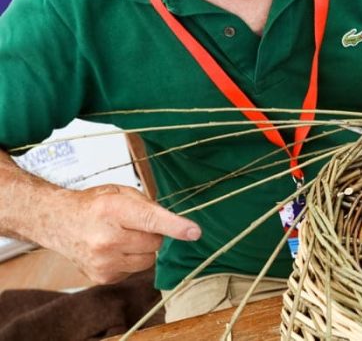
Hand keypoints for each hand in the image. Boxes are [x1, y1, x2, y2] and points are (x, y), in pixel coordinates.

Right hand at [55, 185, 200, 284]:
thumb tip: (175, 223)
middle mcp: (106, 237)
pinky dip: (130, 260)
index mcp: (113, 209)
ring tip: (121, 237)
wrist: (59, 222)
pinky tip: (113, 249)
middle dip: (152, 234)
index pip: (151, 220)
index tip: (194, 232)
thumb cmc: (93, 205)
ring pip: (148, 259)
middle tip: (132, 225)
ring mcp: (103, 261)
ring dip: (143, 249)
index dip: (175, 226)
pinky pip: (135, 270)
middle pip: (155, 242)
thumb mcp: (120, 193)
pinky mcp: (103, 277)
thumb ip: (149, 206)